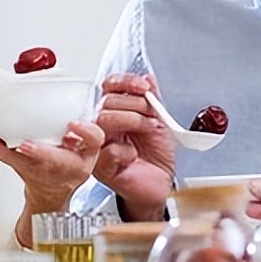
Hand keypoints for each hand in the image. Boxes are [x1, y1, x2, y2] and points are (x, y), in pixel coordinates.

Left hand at [0, 121, 104, 246]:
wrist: (51, 194)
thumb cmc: (63, 165)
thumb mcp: (75, 146)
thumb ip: (67, 127)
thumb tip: (49, 103)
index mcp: (86, 154)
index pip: (94, 140)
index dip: (86, 133)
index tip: (73, 125)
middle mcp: (72, 166)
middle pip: (63, 162)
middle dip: (45, 154)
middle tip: (27, 146)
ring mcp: (50, 175)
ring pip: (37, 166)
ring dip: (22, 156)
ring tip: (8, 147)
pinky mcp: (32, 176)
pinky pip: (15, 164)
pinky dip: (1, 153)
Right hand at [93, 73, 176, 220]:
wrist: (162, 184)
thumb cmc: (156, 155)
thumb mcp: (159, 120)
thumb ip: (151, 98)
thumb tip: (147, 77)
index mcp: (113, 111)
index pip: (108, 87)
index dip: (124, 82)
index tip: (143, 87)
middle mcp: (102, 126)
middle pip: (106, 101)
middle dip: (135, 104)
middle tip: (150, 116)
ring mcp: (98, 145)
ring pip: (103, 120)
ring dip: (133, 120)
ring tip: (147, 130)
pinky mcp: (100, 167)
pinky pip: (108, 150)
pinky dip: (126, 150)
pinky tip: (132, 156)